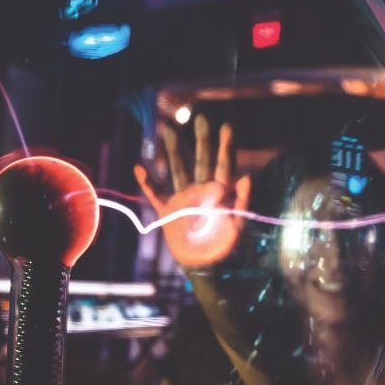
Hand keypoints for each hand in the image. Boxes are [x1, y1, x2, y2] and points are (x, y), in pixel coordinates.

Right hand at [134, 115, 250, 268]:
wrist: (204, 266)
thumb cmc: (224, 246)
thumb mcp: (238, 224)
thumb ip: (241, 201)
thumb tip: (245, 177)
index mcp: (219, 193)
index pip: (223, 165)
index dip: (226, 146)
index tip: (226, 127)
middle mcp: (201, 190)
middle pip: (201, 160)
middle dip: (202, 140)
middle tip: (201, 118)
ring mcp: (184, 198)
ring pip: (178, 169)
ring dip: (173, 151)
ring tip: (168, 130)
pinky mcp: (169, 210)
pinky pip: (155, 193)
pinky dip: (147, 181)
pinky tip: (140, 166)